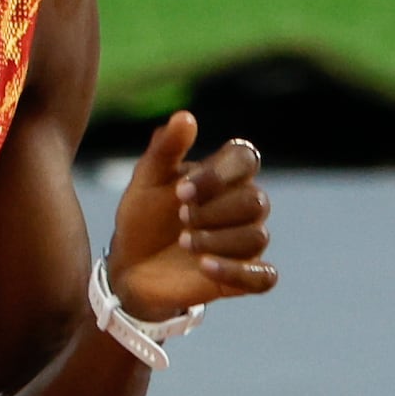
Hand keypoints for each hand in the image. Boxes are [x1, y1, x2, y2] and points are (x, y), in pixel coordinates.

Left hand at [101, 107, 275, 327]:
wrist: (130, 268)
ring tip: (184, 243)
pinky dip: (238, 271)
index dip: (218, 174)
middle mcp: (243, 206)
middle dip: (215, 210)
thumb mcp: (146, 181)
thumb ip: (165, 149)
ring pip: (257, 237)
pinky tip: (204, 266)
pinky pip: (264, 277)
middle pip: (256, 201)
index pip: (245, 159)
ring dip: (219, 240)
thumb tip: (185, 117)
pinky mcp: (243, 278)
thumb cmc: (143, 218)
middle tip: (180, 218)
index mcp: (225, 176)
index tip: (180, 190)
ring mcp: (245, 243)